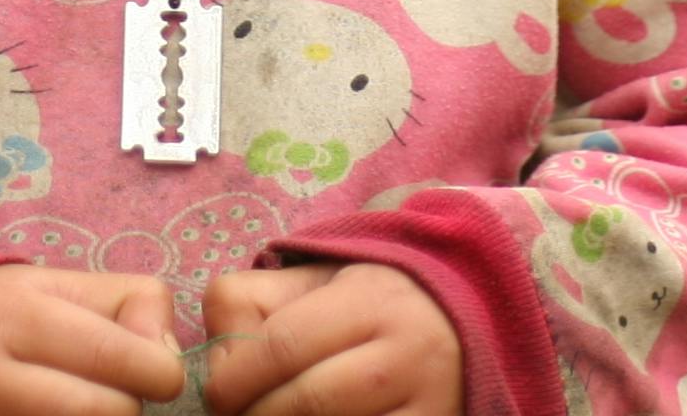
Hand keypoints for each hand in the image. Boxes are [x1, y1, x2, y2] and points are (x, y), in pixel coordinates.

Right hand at [0, 266, 186, 415]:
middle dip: (128, 406)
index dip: (159, 370)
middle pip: (105, 412)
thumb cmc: (4, 311)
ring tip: (84, 404)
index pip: (116, 355)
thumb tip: (168, 355)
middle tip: (117, 392)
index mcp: (16, 315)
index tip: (158, 370)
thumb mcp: (59, 285)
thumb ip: (128, 303)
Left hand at [200, 262, 461, 415]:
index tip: (218, 394)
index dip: (235, 378)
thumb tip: (216, 357)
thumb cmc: (372, 306)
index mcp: (371, 300)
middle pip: (305, 402)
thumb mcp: (320, 283)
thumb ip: (257, 303)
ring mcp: (429, 404)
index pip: (283, 344)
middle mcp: (407, 352)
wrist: (470, 326)